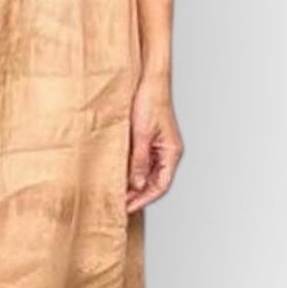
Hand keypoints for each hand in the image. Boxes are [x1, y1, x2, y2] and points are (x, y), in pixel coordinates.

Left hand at [126, 80, 181, 213]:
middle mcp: (167, 152)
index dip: (143, 199)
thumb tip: (136, 185)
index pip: (160, 186)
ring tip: (115, 193)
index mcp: (171, 152)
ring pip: (146, 174)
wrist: (148, 80)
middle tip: (117, 205)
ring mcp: (159, 147)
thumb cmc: (149, 101)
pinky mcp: (149, 140)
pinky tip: (118, 175)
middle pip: (154, 183)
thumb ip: (139, 161)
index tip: (126, 207)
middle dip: (137, 196)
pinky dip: (131, 172)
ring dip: (133, 185)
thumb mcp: (142, 135)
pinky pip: (141, 163)